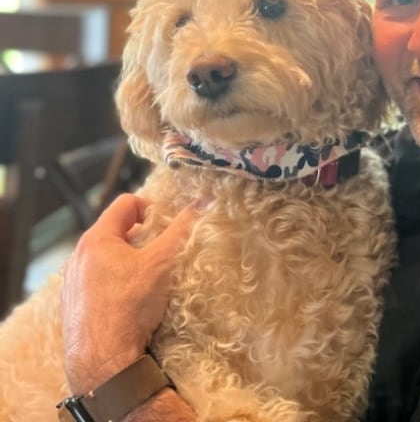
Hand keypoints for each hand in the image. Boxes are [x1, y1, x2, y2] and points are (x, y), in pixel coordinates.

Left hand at [61, 194, 196, 393]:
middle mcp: (79, 256)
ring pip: (108, 258)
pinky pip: (100, 282)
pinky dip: (118, 283)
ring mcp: (74, 282)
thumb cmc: (129, 306)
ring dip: (131, 261)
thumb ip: (182, 229)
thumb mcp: (163, 262)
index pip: (126, 203)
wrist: (103, 360)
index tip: (166, 227)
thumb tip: (203, 201)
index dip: (152, 208)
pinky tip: (133, 302)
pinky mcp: (75, 305)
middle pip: (117, 231)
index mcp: (96, 239)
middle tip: (163, 254)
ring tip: (150, 280)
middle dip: (144, 238)